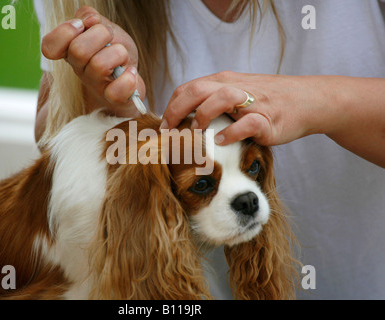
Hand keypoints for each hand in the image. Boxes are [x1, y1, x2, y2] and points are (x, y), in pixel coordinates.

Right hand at [41, 6, 145, 116]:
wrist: (130, 76)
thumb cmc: (113, 51)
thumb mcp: (103, 26)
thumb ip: (90, 17)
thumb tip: (89, 20)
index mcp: (70, 51)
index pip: (49, 46)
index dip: (65, 31)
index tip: (82, 26)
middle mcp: (79, 70)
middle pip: (78, 50)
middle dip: (101, 34)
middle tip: (110, 38)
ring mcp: (95, 86)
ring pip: (99, 65)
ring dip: (119, 53)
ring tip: (123, 56)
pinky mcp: (113, 99)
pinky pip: (116, 92)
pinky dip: (128, 79)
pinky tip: (131, 72)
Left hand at [161, 71, 329, 145]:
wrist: (306, 100)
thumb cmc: (267, 100)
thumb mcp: (237, 92)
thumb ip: (213, 100)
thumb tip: (185, 117)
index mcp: (223, 81)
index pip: (188, 88)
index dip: (171, 106)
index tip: (164, 126)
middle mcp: (235, 87)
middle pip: (198, 89)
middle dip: (177, 110)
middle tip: (169, 132)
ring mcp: (252, 102)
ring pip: (221, 98)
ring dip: (203, 115)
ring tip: (196, 132)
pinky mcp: (268, 119)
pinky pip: (247, 123)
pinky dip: (232, 133)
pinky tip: (222, 142)